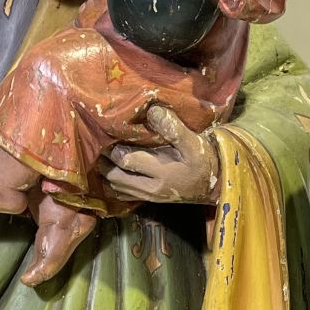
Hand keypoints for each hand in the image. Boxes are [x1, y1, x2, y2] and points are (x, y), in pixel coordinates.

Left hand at [101, 105, 218, 204]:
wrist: (215, 184)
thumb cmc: (204, 161)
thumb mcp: (194, 144)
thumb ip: (173, 129)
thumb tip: (152, 111)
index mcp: (161, 172)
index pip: (127, 160)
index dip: (113, 146)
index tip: (105, 130)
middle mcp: (151, 188)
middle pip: (115, 175)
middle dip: (104, 160)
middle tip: (95, 141)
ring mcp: (148, 196)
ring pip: (115, 186)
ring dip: (105, 171)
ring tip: (98, 153)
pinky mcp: (148, 199)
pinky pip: (122, 194)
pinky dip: (111, 183)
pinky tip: (108, 169)